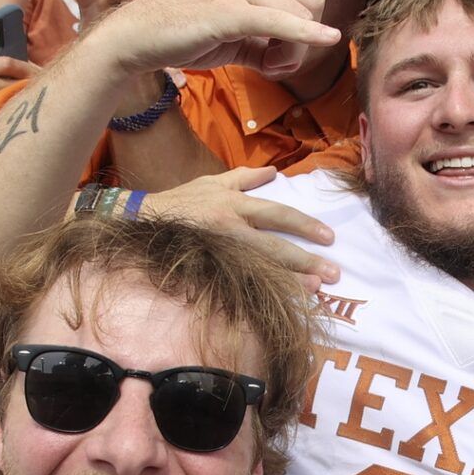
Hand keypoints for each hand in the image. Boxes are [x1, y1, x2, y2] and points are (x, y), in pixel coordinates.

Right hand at [84, 0, 375, 79]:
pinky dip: (305, 36)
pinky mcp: (231, 10)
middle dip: (306, 36)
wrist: (137, 36)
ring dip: (292, 51)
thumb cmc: (187, 33)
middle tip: (276, 60)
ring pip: (301, 16)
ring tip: (263, 62)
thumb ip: (271, 38)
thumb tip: (298, 51)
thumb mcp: (238, 33)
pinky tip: (325, 41)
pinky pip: (281, 23)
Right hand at [139, 166, 338, 287]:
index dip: (304, 225)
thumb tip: (274, 173)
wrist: (140, 221)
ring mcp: (216, 252)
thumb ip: (244, 178)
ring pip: (258, 269)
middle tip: (333, 274)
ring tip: (315, 291)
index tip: (329, 237)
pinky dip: (259, 292)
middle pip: (273, 247)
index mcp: (232, 204)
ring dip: (288, 282)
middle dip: (305, 261)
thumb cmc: (180, 201)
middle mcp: (228, 228)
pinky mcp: (205, 269)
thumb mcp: (212, 182)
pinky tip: (278, 302)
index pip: (277, 214)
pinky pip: (237, 283)